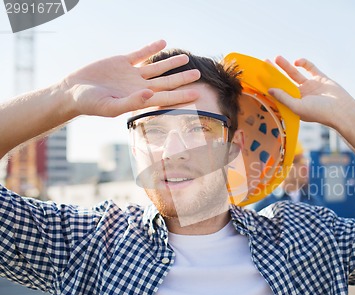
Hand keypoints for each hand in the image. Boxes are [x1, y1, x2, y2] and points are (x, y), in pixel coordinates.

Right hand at [61, 40, 200, 117]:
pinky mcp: (122, 62)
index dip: (181, 96)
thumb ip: (132, 101)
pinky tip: (162, 43)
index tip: (197, 93)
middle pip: (166, 82)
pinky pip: (140, 54)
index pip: (166, 97)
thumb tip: (151, 94)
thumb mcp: (111, 106)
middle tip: (198, 74)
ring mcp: (132, 74)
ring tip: (186, 58)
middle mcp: (139, 86)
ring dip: (171, 62)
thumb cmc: (91, 104)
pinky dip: (151, 48)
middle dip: (182, 78)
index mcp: (140, 99)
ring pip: (157, 67)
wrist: (73, 92)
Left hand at [267, 56, 354, 127]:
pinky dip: (304, 63)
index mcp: (295, 105)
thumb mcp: (298, 106)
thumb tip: (270, 89)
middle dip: (275, 73)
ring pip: (295, 74)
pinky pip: (310, 68)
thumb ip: (284, 98)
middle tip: (265, 63)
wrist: (343, 110)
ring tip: (276, 58)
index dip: (270, 85)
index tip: (260, 78)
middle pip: (284, 82)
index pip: (279, 93)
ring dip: (286, 66)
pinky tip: (297, 61)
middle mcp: (301, 96)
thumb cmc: (320, 113)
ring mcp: (311, 87)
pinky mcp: (321, 79)